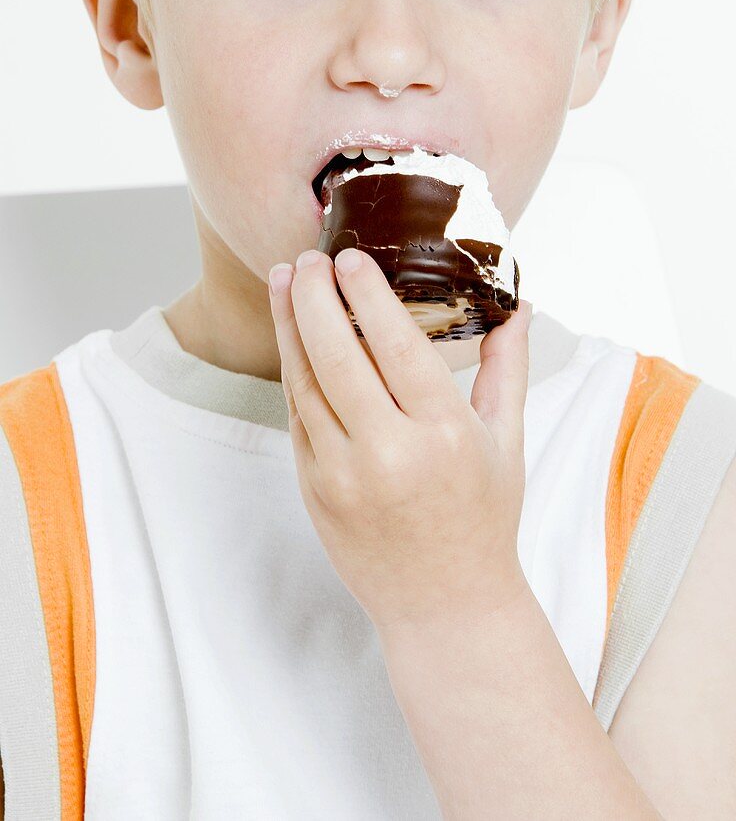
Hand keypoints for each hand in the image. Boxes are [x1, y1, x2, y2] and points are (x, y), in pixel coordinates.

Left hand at [268, 246, 532, 635]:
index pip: (395, 346)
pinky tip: (291, 337)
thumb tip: (519, 307)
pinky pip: (297, 419)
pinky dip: (292, 372)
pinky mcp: (314, 492)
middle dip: (315, 298)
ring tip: (285, 282)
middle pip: (336, 356)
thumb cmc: (484, 518)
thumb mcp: (507, 442)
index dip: (368, 295)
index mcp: (443, 435)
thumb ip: (508, 369)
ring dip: (289, 327)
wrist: (445, 605)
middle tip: (306, 257)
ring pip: (304, 384)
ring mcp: (344, 476)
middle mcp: (389, 454)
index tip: (349, 257)